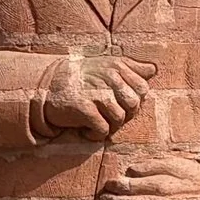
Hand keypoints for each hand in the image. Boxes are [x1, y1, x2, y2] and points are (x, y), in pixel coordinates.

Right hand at [43, 54, 158, 137]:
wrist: (46, 86)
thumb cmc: (80, 78)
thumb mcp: (106, 65)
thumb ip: (131, 67)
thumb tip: (153, 69)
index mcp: (116, 66)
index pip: (142, 88)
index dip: (134, 100)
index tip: (119, 103)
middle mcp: (109, 77)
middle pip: (133, 105)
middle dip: (124, 115)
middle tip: (107, 116)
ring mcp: (96, 93)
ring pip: (120, 118)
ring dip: (110, 126)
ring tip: (96, 123)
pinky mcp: (84, 108)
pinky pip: (103, 129)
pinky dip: (96, 134)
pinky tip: (86, 130)